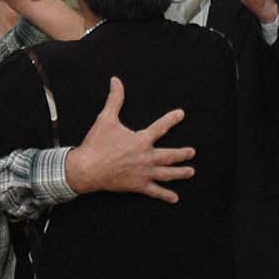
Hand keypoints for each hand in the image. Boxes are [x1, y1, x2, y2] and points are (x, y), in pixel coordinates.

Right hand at [64, 77, 194, 202]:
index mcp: (141, 140)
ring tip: (190, 171)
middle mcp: (147, 157)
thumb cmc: (96, 144)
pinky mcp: (138, 185)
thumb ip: (114, 99)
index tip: (181, 114)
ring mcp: (144, 173)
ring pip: (168, 173)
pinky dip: (166, 195)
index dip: (172, 119)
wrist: (86, 168)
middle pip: (170, 155)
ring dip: (181, 173)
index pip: (161, 127)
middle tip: (191, 152)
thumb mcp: (105, 119)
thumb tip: (116, 81)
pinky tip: (174, 198)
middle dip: (183, 153)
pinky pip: (155, 191)